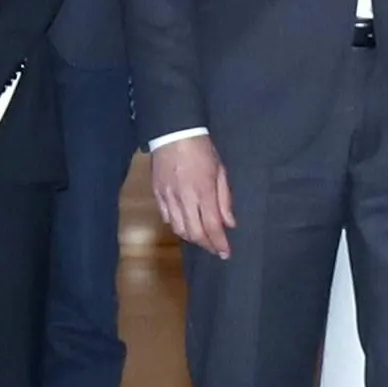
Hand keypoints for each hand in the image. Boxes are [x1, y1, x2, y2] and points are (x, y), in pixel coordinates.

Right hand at [150, 132, 234, 257]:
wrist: (173, 133)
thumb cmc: (201, 149)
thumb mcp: (220, 171)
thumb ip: (225, 199)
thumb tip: (230, 223)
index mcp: (204, 192)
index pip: (212, 227)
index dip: (220, 243)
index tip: (226, 253)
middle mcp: (185, 199)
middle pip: (195, 233)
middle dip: (207, 245)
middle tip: (215, 249)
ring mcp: (169, 197)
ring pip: (179, 229)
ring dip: (191, 238)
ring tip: (201, 238)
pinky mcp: (157, 194)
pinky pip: (166, 217)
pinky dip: (177, 225)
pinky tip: (185, 224)